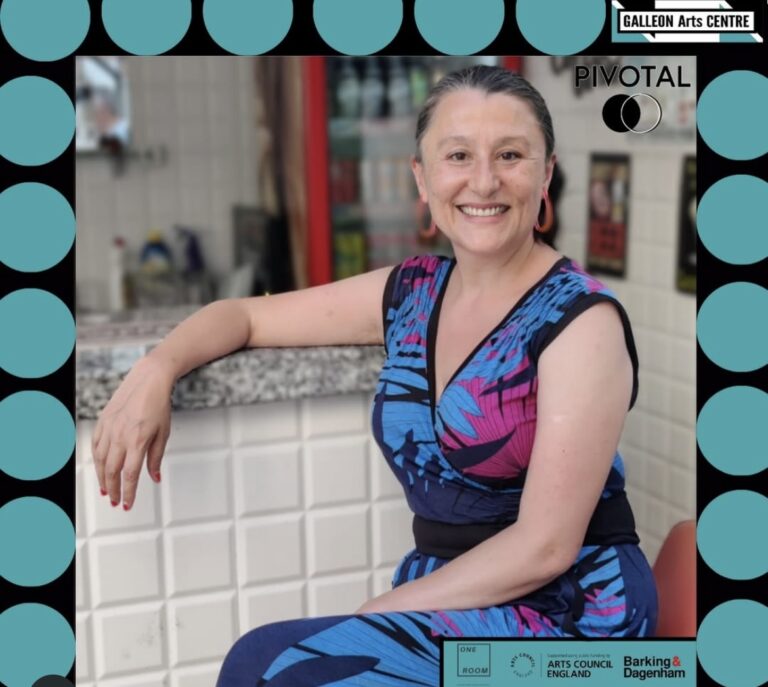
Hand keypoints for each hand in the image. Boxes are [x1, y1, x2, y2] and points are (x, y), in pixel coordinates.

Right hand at [91, 354, 174, 510]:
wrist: (149, 379)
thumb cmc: (158, 404)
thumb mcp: (164, 433)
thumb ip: (156, 458)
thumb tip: (155, 478)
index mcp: (138, 440)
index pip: (130, 475)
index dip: (128, 493)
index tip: (127, 504)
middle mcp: (120, 436)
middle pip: (112, 471)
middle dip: (113, 489)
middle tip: (115, 501)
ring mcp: (109, 428)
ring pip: (100, 460)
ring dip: (102, 478)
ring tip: (106, 490)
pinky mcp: (102, 421)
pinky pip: (95, 445)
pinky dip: (96, 459)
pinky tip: (99, 467)